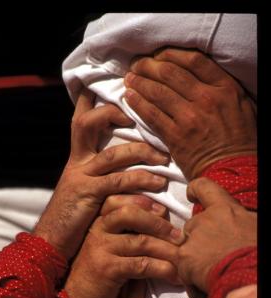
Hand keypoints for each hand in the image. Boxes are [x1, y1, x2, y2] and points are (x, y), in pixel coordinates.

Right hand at [34, 89, 169, 259]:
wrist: (50, 243)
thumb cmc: (72, 220)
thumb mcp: (84, 193)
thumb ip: (100, 177)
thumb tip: (125, 170)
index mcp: (76, 161)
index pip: (80, 123)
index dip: (90, 102)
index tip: (104, 85)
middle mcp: (75, 164)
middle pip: (85, 125)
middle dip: (111, 113)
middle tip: (139, 117)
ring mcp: (79, 179)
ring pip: (111, 154)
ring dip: (141, 153)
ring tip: (164, 160)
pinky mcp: (87, 196)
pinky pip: (116, 183)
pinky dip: (139, 182)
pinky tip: (157, 186)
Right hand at [64, 199, 181, 297]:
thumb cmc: (99, 276)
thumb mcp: (108, 249)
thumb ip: (126, 233)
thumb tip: (161, 217)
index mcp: (98, 222)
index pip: (120, 200)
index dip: (144, 202)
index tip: (164, 212)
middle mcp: (97, 231)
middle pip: (131, 213)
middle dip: (159, 223)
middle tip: (180, 236)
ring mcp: (100, 249)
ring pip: (141, 240)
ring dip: (167, 250)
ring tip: (183, 258)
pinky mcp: (107, 270)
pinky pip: (141, 264)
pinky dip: (162, 269)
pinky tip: (173, 276)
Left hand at [123, 47, 256, 179]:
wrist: (233, 171)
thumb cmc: (239, 140)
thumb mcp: (240, 105)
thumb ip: (220, 88)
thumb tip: (196, 75)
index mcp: (224, 88)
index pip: (193, 61)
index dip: (171, 55)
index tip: (158, 55)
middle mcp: (206, 99)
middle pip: (170, 73)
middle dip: (149, 66)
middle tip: (137, 65)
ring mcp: (189, 118)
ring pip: (158, 92)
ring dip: (140, 83)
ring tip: (130, 79)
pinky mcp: (176, 136)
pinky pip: (152, 115)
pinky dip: (138, 104)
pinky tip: (130, 98)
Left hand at [177, 178, 256, 291]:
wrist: (252, 279)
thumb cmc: (257, 254)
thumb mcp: (255, 226)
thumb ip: (242, 220)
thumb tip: (242, 222)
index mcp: (226, 209)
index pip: (204, 187)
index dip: (195, 190)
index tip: (192, 195)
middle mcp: (205, 220)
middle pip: (192, 224)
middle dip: (198, 237)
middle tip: (214, 251)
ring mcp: (191, 240)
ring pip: (184, 245)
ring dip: (193, 255)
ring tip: (211, 268)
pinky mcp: (183, 259)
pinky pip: (182, 266)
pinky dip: (190, 274)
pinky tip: (205, 280)